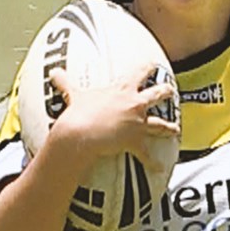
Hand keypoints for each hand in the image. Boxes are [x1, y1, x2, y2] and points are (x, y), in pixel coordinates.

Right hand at [46, 60, 179, 165]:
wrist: (81, 133)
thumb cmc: (79, 113)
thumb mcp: (73, 95)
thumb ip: (66, 83)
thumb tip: (53, 73)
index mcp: (122, 89)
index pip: (139, 72)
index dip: (148, 67)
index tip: (154, 63)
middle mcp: (134, 104)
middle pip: (157, 94)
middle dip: (166, 91)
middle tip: (171, 89)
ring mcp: (137, 123)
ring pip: (160, 123)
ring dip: (169, 127)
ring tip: (176, 129)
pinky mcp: (135, 141)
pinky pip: (146, 155)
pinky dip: (153, 162)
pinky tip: (159, 167)